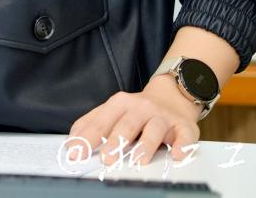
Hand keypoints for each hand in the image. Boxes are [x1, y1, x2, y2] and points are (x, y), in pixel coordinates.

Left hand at [67, 75, 202, 166]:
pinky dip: (181, 145)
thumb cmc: (137, 110)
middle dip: (115, 142)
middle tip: (106, 159)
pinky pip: (184, 136)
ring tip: (138, 160)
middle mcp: (140, 108)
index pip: (100, 121)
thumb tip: (72, 143)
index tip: (76, 153)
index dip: (88, 138)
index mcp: (119, 104)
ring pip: (153, 129)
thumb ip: (92, 123)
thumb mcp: (113, 111)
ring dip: (146, 145)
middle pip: (126, 125)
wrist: (172, 95)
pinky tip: (176, 155)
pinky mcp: (183, 126)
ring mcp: (162, 116)